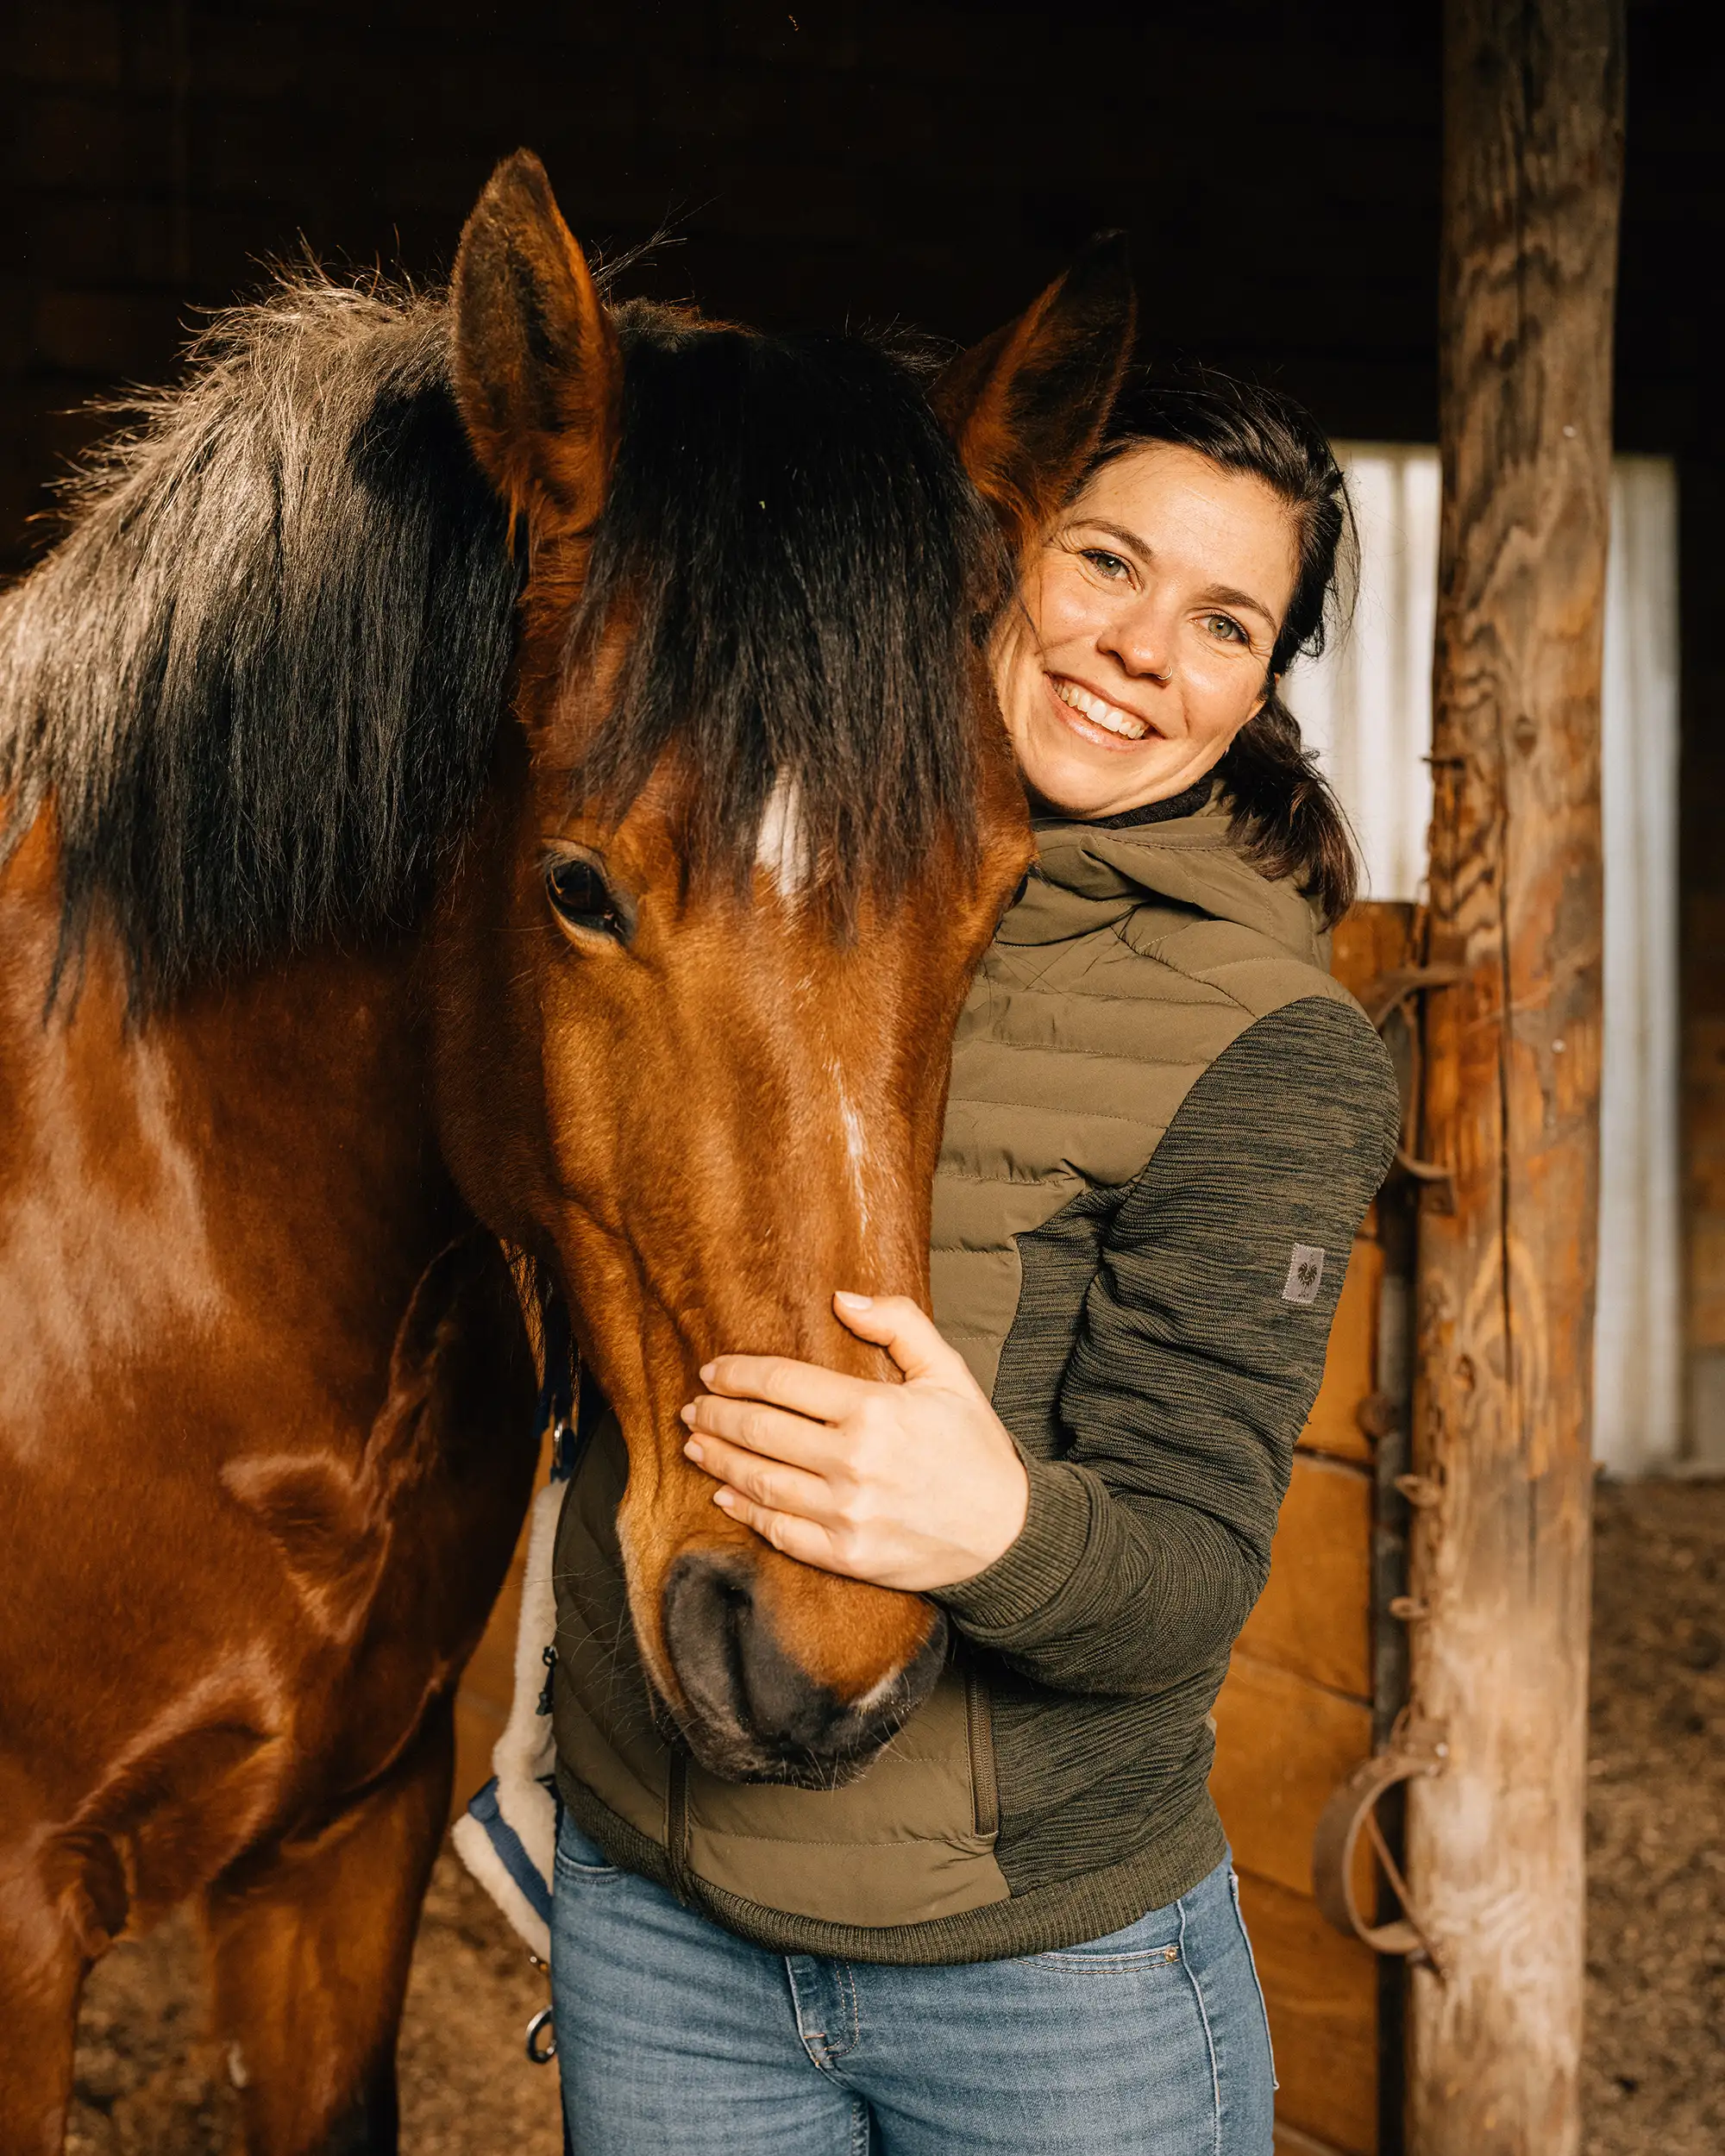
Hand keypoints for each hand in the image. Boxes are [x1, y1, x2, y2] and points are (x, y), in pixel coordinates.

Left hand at [680, 1293, 1029, 1592]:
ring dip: (719, 1461)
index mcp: (875, 1411)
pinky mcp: (846, 1555)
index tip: (714, 1372)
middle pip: (760, 1432)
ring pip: (760, 1482)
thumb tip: (842, 1298)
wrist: (1007, 1534)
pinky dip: (746, 1512)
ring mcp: (847, 1514)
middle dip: (717, 1416)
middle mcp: (854, 1463)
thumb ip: (899, 1324)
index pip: (784, 1384)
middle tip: (694, 1407)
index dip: (739, 1375)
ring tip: (696, 1445)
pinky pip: (780, 1532)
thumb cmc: (975, 1449)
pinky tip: (725, 1496)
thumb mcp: (948, 1372)